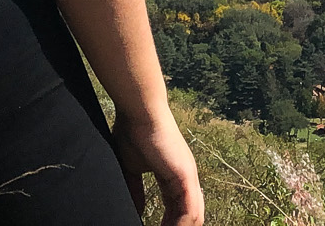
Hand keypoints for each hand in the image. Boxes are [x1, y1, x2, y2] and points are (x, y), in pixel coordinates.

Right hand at [112, 107, 203, 225]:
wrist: (139, 111)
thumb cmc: (133, 132)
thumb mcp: (131, 169)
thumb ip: (136, 190)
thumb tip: (136, 211)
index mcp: (174, 176)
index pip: (176, 209)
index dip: (168, 225)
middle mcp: (185, 177)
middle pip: (188, 216)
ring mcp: (189, 176)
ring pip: (193, 217)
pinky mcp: (186, 175)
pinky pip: (190, 211)